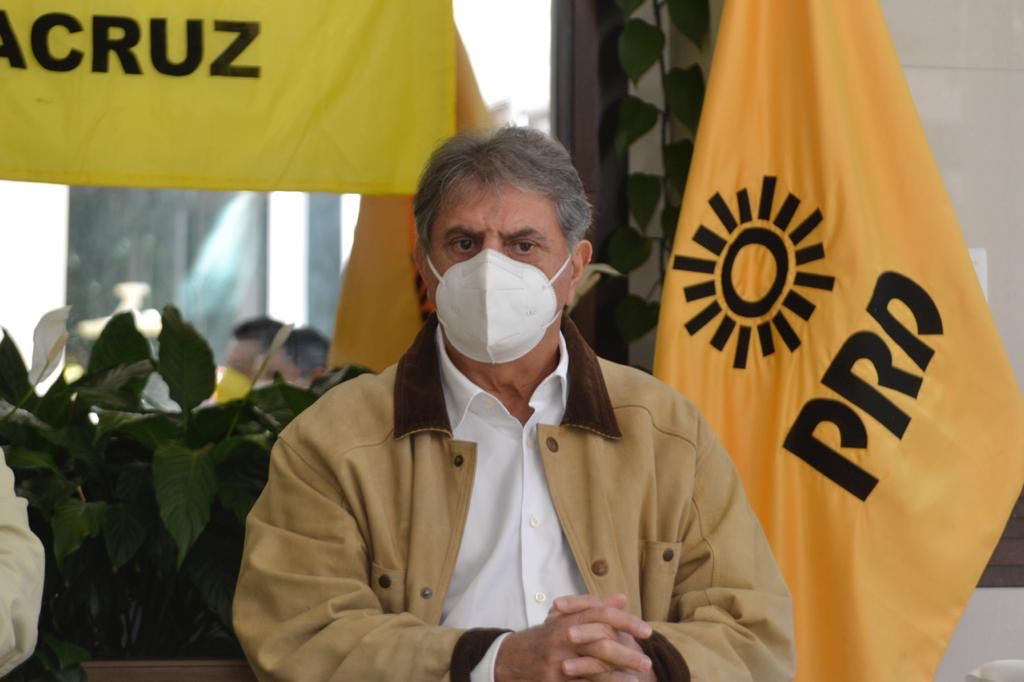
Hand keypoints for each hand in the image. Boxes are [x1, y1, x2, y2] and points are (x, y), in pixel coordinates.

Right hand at [494, 594, 652, 681]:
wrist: (507, 659)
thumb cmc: (541, 639)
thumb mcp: (563, 619)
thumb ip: (593, 609)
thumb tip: (621, 599)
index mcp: (567, 620)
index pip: (602, 615)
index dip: (626, 621)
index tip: (647, 631)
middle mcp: (562, 639)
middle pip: (601, 643)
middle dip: (627, 654)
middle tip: (647, 662)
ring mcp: (556, 662)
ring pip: (594, 668)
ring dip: (618, 676)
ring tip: (637, 681)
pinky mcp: (552, 681)